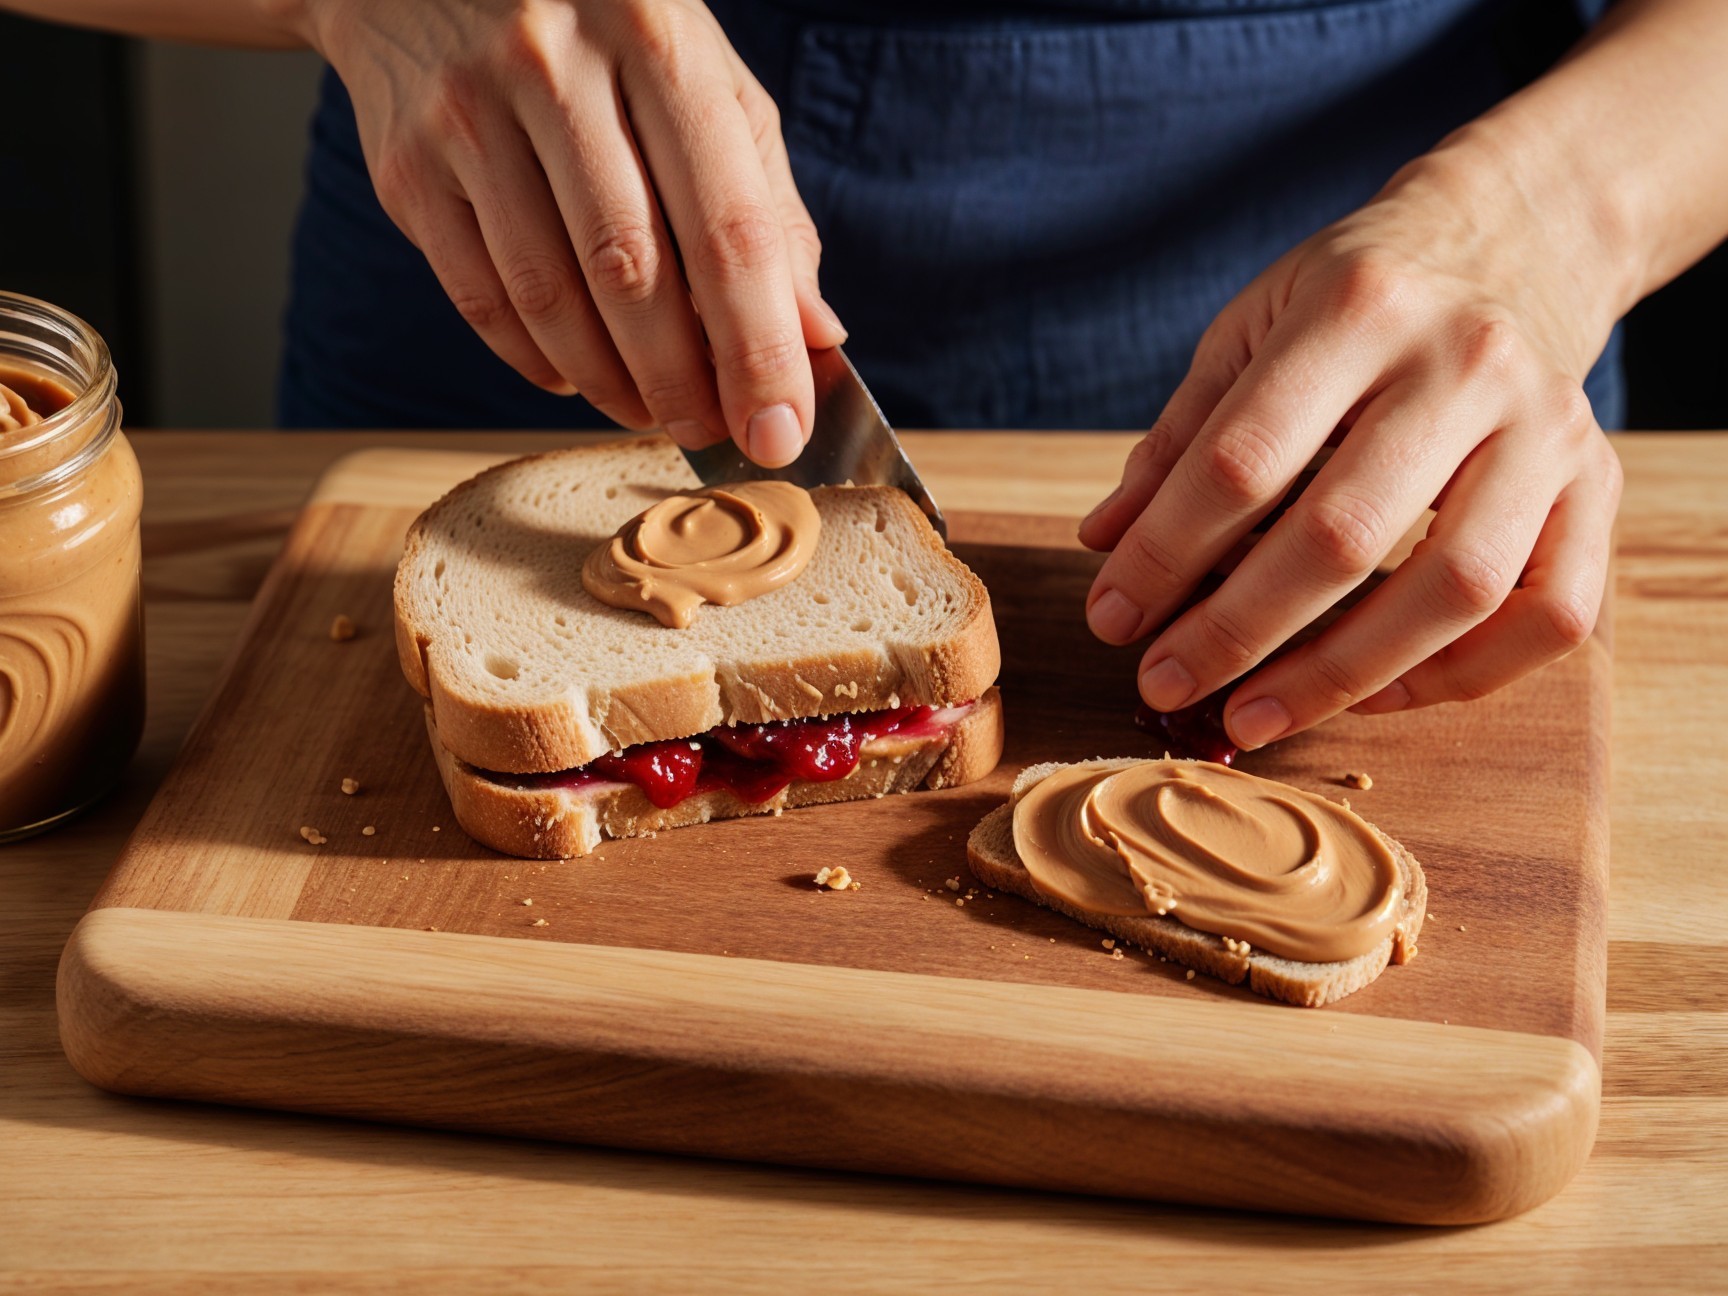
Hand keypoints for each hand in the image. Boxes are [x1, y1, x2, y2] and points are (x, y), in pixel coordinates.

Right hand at [301, 0, 844, 463]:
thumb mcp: (703, 82)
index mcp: (658, 41)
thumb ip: (764, 205)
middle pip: (632, 272)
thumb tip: (813, 337)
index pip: (726, 225)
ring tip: (652, 413)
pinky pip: (479, 298)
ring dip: (610, 384)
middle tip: (714, 437)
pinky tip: (576, 376)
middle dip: (683, 383)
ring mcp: (467, 113)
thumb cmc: (603, 35)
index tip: (780, 430)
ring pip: (548, 297)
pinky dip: (536, 361)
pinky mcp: (405, 163)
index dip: (759, 345)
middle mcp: (555, 67)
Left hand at [1078, 134, 1624, 749]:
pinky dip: (1461, 674)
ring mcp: (1547, 426)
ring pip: (1454, 590)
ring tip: (1248, 718)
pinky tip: (1373, 692)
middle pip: (1340, 535)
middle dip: (1235, 632)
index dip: (1164, 555)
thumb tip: (1102, 541)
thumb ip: (1179, 439)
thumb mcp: (1251, 329)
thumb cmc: (1358, 296)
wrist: (1516, 236)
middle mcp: (1465, 363)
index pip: (1241, 460)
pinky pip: (1550, 614)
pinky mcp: (1599, 482)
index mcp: (1357, 308)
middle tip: (1164, 683)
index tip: (1110, 619)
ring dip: (1339, 676)